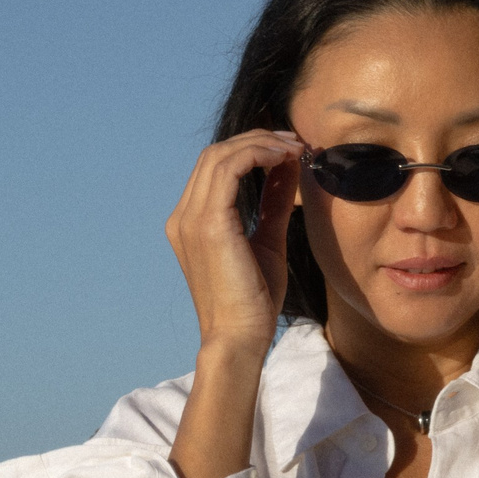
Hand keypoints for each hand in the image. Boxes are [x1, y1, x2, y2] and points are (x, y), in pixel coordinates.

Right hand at [165, 130, 304, 357]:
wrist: (240, 338)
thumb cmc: (253, 301)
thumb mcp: (267, 240)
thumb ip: (272, 203)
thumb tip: (286, 167)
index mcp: (191, 223)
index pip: (214, 167)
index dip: (251, 148)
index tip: (288, 150)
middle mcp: (183, 217)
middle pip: (214, 154)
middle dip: (257, 139)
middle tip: (295, 143)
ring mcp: (191, 220)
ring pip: (220, 155)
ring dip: (261, 143)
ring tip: (294, 149)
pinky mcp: (208, 224)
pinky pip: (230, 168)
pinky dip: (258, 154)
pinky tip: (284, 159)